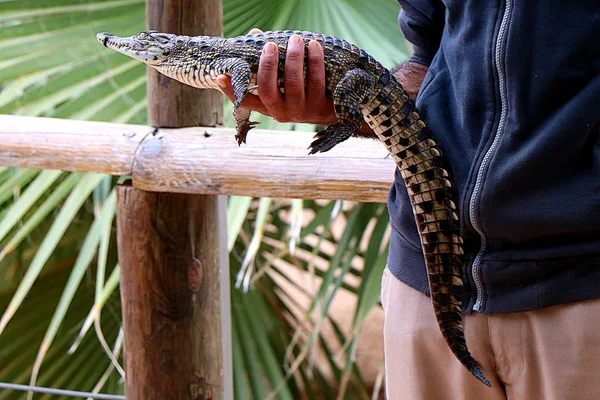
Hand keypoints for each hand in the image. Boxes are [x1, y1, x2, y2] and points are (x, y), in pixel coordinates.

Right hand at [217, 29, 336, 125]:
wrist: (336, 110)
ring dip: (294, 59)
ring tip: (296, 39)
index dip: (231, 91)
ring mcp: (302, 111)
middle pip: (269, 91)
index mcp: (269, 107)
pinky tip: (315, 47)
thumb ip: (270, 60)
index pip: (246, 101)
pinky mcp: (321, 108)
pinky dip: (315, 62)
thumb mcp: (285, 80)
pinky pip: (317, 82)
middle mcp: (282, 112)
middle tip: (270, 45)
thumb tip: (255, 35)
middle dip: (268, 66)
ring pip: (294, 85)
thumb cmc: (305, 89)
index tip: (220, 75)